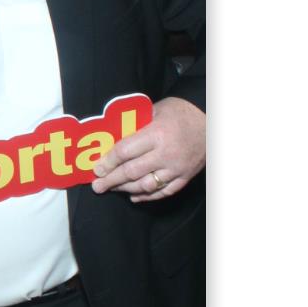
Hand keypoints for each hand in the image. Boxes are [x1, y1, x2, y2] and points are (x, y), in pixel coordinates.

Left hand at [91, 96, 205, 201]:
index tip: (96, 169)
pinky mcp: (186, 176)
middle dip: (111, 180)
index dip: (108, 162)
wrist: (211, 118)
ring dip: (126, 189)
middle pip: (132, 172)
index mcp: (156, 134)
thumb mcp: (154, 110)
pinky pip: (164, 191)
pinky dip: (147, 196)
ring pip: (146, 185)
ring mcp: (177, 168)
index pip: (125, 152)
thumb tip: (111, 141)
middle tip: (97, 186)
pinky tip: (134, 196)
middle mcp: (166, 154)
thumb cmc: (180, 111)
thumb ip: (135, 127)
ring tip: (112, 189)